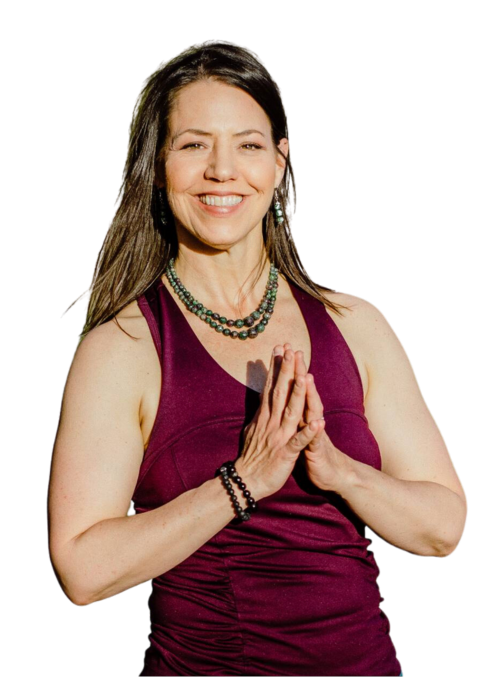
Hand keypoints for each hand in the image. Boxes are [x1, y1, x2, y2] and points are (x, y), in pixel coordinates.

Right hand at [236, 345, 321, 500]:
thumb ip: (260, 413)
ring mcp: (278, 437)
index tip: (280, 348)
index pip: (270, 386)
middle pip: (280, 392)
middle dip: (287, 371)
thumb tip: (261, 396)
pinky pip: (299, 442)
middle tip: (292, 349)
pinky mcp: (285, 454)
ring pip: (290, 411)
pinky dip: (308, 432)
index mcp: (264, 416)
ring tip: (306, 376)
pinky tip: (318, 422)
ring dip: (298, 394)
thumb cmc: (251, 457)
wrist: (246, 482)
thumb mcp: (253, 429)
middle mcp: (271, 422)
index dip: (276, 367)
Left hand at [284, 343, 353, 494]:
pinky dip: (316, 431)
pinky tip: (319, 422)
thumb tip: (278, 396)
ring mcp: (314, 432)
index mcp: (299, 414)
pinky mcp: (317, 449)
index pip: (291, 387)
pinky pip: (316, 440)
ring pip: (312, 411)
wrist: (331, 473)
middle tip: (295, 352)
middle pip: (302, 393)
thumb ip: (290, 411)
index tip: (280, 349)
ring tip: (308, 377)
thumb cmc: (311, 450)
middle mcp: (308, 419)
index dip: (286, 369)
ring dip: (310, 395)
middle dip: (298, 373)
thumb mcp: (297, 428)